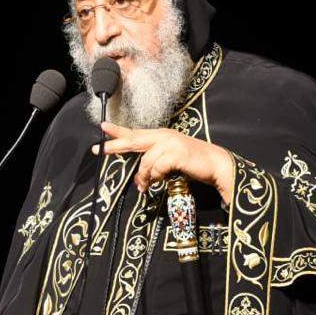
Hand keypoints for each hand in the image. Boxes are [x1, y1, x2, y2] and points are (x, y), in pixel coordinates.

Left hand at [92, 121, 235, 204]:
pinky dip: (154, 177)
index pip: (136, 132)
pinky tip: (157, 182)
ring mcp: (171, 143)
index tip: (103, 127)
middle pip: (133, 140)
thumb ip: (154, 163)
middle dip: (115, 145)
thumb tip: (139, 178)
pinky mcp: (177, 153)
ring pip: (145, 161)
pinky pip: (156, 167)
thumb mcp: (170, 160)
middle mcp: (164, 136)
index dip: (118, 131)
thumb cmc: (193, 163)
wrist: (216, 165)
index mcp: (161, 135)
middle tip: (98, 150)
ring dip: (142, 177)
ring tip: (143, 187)